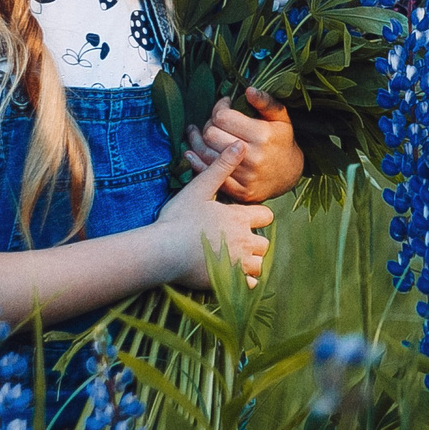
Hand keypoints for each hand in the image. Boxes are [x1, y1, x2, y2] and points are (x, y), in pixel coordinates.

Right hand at [152, 143, 273, 287]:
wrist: (162, 251)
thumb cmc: (178, 218)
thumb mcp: (199, 188)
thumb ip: (221, 167)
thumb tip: (241, 144)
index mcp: (239, 218)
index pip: (266, 216)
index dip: (255, 216)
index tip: (240, 219)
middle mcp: (245, 240)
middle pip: (264, 242)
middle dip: (254, 241)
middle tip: (234, 240)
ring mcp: (238, 263)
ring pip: (259, 264)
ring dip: (250, 261)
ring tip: (232, 258)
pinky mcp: (230, 281)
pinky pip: (249, 285)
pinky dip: (244, 281)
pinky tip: (231, 275)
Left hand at [184, 88, 303, 202]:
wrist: (290, 175)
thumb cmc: (281, 141)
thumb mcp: (281, 118)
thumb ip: (266, 101)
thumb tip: (249, 89)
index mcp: (262, 135)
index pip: (223, 117)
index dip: (219, 107)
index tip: (225, 105)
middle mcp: (253, 157)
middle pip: (211, 134)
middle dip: (209, 124)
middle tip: (216, 122)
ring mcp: (244, 176)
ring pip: (205, 154)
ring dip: (198, 141)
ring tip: (198, 133)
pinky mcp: (238, 191)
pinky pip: (208, 174)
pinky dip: (197, 161)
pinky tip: (192, 151)